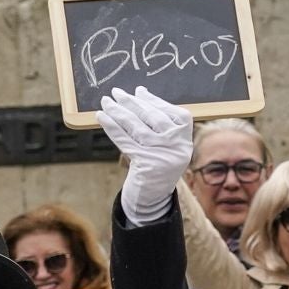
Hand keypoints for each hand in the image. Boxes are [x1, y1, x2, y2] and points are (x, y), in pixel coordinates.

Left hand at [97, 86, 193, 221]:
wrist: (152, 197)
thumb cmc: (156, 164)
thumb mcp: (164, 144)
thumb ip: (159, 122)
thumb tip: (140, 94)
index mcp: (185, 137)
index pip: (168, 111)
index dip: (151, 100)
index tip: (137, 91)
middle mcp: (178, 146)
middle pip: (151, 117)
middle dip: (132, 103)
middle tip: (116, 92)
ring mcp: (163, 156)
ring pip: (137, 128)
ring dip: (118, 112)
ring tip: (106, 102)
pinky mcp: (146, 165)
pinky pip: (125, 141)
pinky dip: (112, 128)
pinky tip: (102, 118)